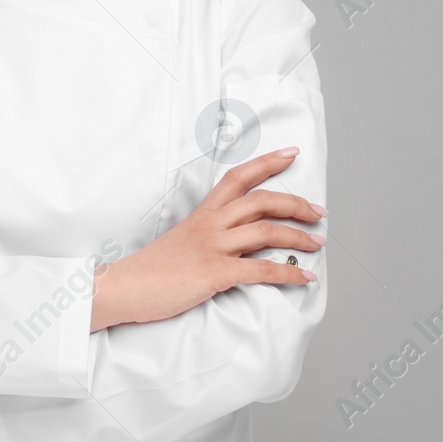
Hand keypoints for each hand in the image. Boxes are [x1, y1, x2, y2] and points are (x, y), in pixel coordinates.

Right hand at [90, 147, 323, 330]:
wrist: (124, 287)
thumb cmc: (151, 269)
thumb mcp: (181, 240)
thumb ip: (208, 234)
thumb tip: (237, 239)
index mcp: (202, 213)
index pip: (238, 177)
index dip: (267, 162)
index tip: (291, 154)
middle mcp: (210, 224)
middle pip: (262, 201)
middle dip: (296, 203)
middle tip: (318, 212)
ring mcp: (213, 247)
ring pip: (266, 231)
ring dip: (298, 237)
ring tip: (317, 244)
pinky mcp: (215, 273)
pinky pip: (261, 270)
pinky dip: (289, 273)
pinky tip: (304, 278)